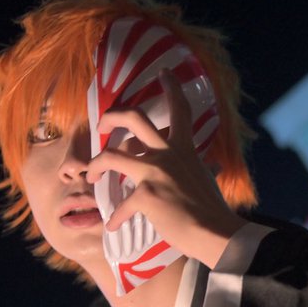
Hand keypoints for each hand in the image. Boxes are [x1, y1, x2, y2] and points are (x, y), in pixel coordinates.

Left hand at [86, 69, 245, 267]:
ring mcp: (155, 172)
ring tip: (91, 176)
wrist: (216, 233)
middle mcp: (168, 154)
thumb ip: (195, 168)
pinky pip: (120, 205)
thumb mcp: (204, 178)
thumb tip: (205, 168)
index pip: (180, 110)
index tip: (163, 73)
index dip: (171, 88)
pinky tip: (113, 225)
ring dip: (95, 166)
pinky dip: (115, 217)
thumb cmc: (212, 210)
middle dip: (111, 117)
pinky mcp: (146, 195)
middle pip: (134, 118)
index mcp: (184, 149)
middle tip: (101, 126)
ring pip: (110, 156)